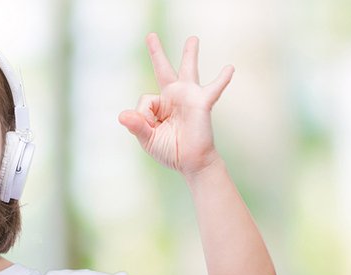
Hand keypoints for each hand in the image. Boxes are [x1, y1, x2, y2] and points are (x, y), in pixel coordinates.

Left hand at [118, 34, 232, 176]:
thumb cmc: (171, 151)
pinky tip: (229, 68)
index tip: (154, 128)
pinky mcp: (202, 103)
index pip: (145, 100)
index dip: (145, 115)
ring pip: (188, 69)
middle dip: (156, 52)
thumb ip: (137, 126)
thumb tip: (121, 115)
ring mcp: (188, 97)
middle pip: (163, 69)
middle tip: (150, 35)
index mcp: (160, 105)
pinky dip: (222, 79)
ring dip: (190, 53)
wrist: (191, 162)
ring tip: (192, 39)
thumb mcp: (149, 139)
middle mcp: (173, 97)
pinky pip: (213, 88)